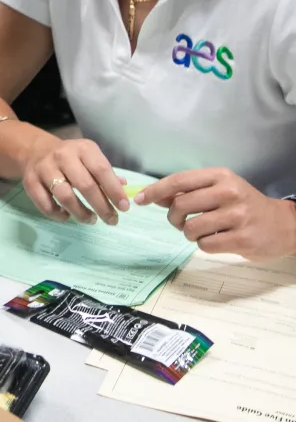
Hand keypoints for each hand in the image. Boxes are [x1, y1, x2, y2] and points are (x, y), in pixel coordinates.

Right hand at [23, 137, 129, 224]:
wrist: (35, 150)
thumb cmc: (71, 157)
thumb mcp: (89, 157)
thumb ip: (105, 173)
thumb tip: (124, 189)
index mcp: (82, 148)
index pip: (101, 170)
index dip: (114, 191)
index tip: (124, 208)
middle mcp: (63, 156)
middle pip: (85, 185)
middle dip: (101, 206)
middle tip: (111, 220)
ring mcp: (45, 168)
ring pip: (64, 196)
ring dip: (81, 213)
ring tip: (91, 220)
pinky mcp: (30, 182)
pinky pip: (46, 204)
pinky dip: (58, 215)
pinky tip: (67, 215)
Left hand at [135, 168, 295, 259]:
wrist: (282, 225)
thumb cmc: (244, 205)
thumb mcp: (219, 189)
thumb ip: (189, 191)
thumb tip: (156, 196)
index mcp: (220, 176)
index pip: (179, 181)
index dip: (155, 191)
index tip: (139, 199)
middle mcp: (229, 192)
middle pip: (180, 205)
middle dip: (173, 217)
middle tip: (179, 222)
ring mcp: (237, 216)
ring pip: (191, 228)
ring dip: (188, 233)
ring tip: (201, 232)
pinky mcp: (242, 239)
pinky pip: (205, 245)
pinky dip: (204, 245)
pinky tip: (216, 240)